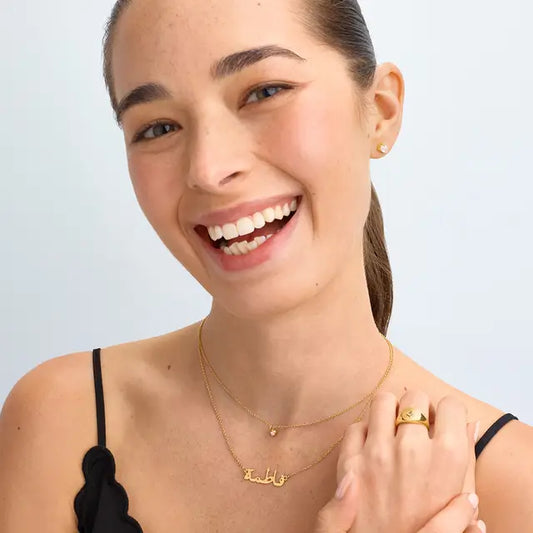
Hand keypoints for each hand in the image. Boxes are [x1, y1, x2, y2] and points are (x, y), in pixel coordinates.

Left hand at [313, 390, 485, 532]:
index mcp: (447, 457)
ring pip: (382, 401)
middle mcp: (411, 449)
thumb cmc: (427, 527)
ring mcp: (377, 453)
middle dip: (418, 406)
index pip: (451, 405)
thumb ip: (467, 457)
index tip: (442, 420)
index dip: (447, 412)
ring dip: (389, 410)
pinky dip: (363, 432)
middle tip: (417, 422)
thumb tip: (469, 424)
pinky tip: (371, 445)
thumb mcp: (458, 497)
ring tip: (392, 426)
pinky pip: (356, 427)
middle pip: (415, 396)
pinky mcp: (350, 461)